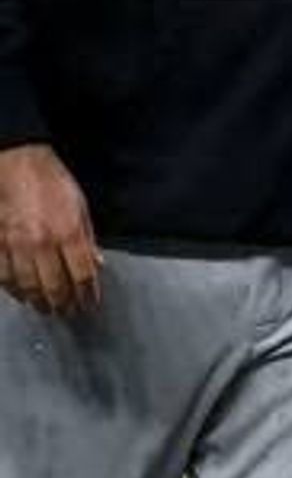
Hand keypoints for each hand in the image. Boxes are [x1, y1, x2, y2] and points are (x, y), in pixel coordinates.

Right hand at [0, 141, 100, 317]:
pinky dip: (13, 290)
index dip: (88, 295)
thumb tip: (97, 264)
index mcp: (69, 233)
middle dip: (64, 304)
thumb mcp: (81, 207)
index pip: (83, 275)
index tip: (90, 305)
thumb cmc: (53, 182)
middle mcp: (42, 243)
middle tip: (68, 313)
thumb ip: (88, 238)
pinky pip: (4, 275)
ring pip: (28, 286)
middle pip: (55, 286)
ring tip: (47, 309)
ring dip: (39, 302)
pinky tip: (21, 295)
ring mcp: (16, 245)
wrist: (16, 164)